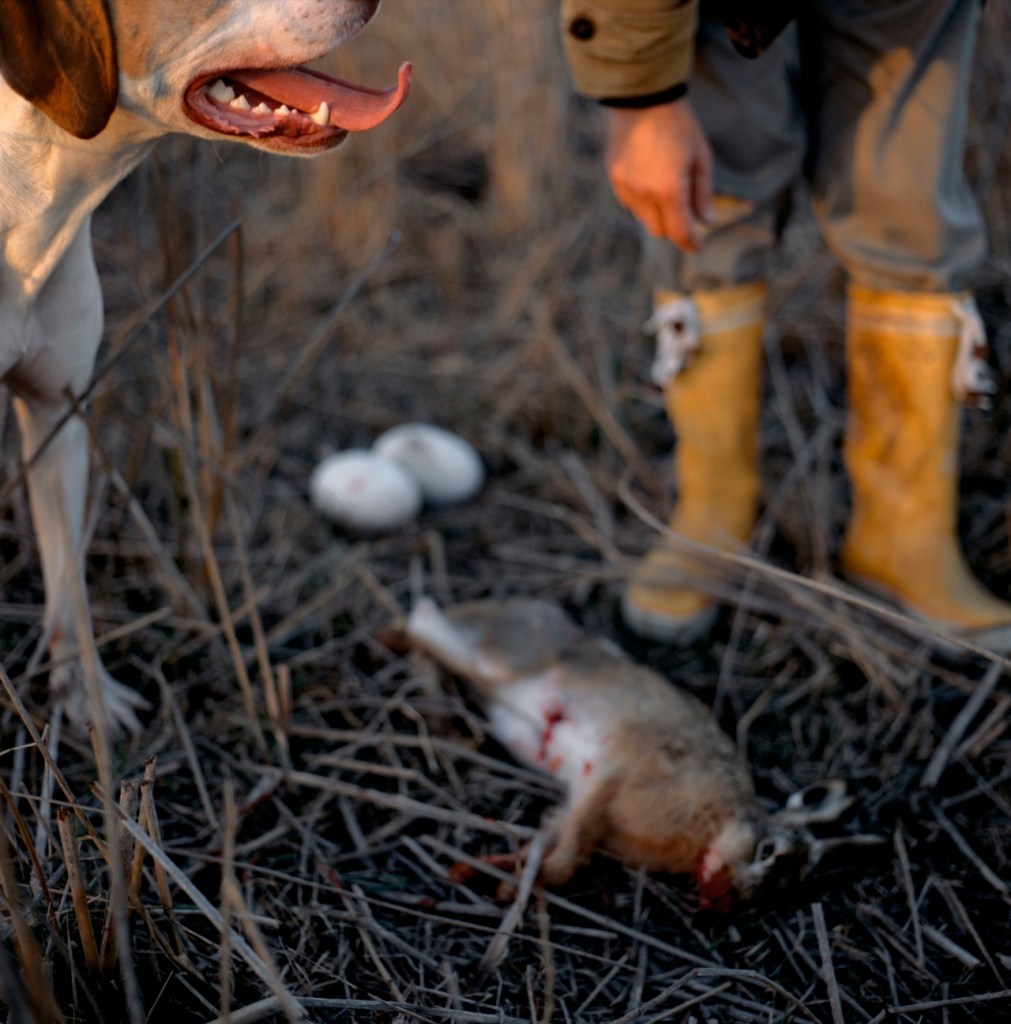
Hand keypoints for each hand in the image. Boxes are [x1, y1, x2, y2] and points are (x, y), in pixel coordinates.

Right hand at [605, 99, 714, 251]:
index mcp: (669, 190)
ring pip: (643, 217)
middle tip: (685, 214)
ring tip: (666, 187)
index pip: (679, 231)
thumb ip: (703, 193)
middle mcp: (644, 194)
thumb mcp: (700, 156)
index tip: (697, 247)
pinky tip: (649, 178)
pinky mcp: (613, 178)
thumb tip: (707, 222)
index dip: (690, 243)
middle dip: (673, 227)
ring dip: (656, 213)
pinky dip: (641, 200)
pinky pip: (629, 202)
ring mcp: (625, 187)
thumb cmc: (678, 124)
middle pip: (659, 230)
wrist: (642, 97)